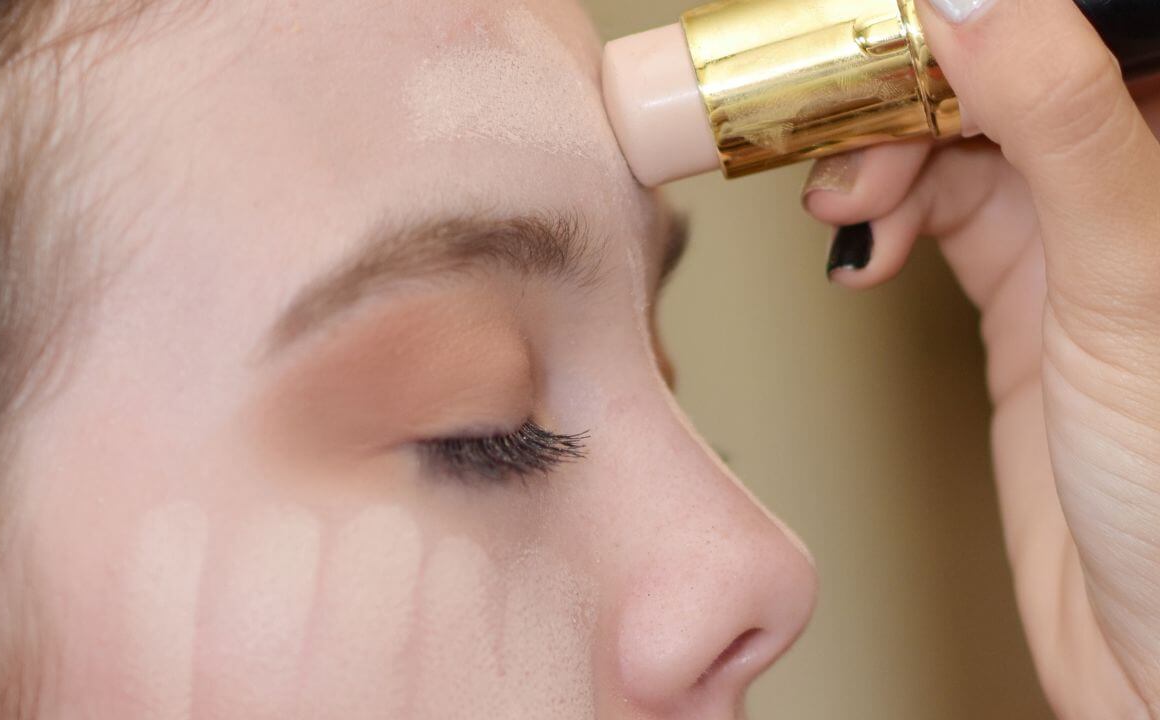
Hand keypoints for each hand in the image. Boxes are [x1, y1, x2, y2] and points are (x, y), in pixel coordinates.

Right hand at [801, 1, 1159, 716]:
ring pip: (955, 146)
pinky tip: (861, 252)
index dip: (968, 25)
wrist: (1159, 653)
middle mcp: (1133, 182)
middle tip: (829, 119)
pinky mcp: (1020, 301)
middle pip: (994, 79)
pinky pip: (934, 220)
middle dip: (898, 91)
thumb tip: (977, 5)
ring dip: (879, 161)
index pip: (1069, 32)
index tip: (877, 33)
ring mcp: (1074, 243)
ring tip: (844, 205)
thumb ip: (1061, 129)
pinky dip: (883, 222)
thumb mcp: (1128, 283)